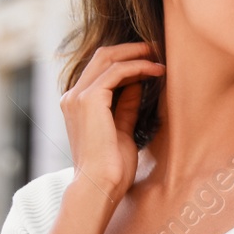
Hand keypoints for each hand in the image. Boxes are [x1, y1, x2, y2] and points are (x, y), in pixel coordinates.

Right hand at [61, 41, 165, 198]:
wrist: (100, 186)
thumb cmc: (112, 167)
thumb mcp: (122, 130)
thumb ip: (126, 107)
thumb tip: (138, 86)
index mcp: (77, 104)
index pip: (100, 68)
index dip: (126, 59)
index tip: (151, 58)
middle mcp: (73, 96)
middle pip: (102, 56)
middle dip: (132, 49)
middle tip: (158, 48)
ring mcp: (78, 96)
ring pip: (108, 58)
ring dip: (137, 54)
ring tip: (161, 56)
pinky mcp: (90, 100)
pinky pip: (117, 72)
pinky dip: (138, 67)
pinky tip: (157, 70)